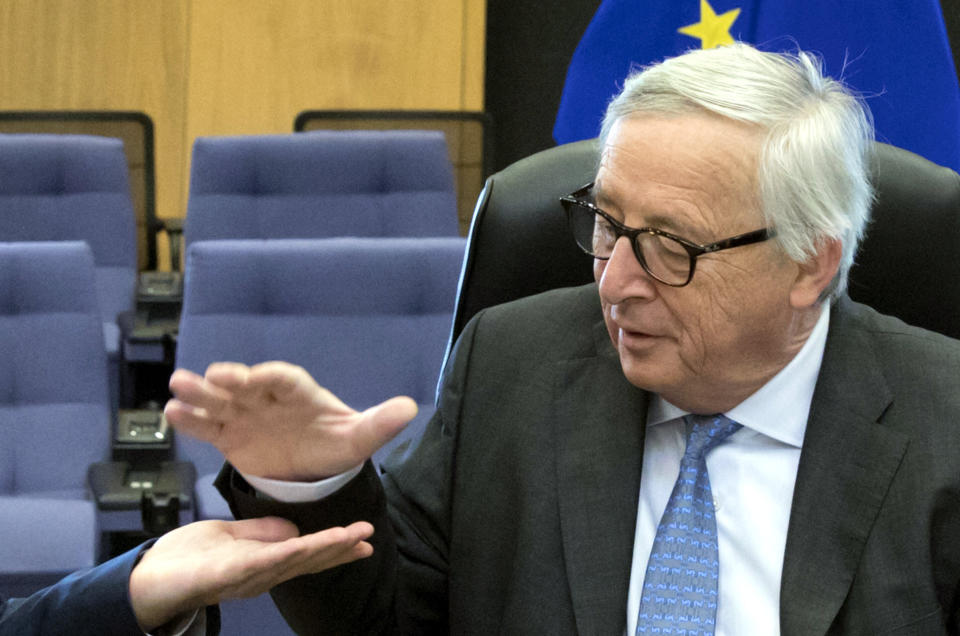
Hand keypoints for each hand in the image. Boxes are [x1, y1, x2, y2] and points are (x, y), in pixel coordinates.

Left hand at [128, 517, 373, 631]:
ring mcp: (249, 575)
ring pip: (297, 559)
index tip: (363, 538)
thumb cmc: (182, 559)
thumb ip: (258, 532)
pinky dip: (293, 551)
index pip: (306, 553)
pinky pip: (268, 560)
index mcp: (263, 563)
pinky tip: (310, 543)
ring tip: (355, 536)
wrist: (145, 580)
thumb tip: (294, 529)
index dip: (335, 547)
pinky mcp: (232, 572)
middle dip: (341, 550)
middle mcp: (262, 574)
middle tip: (370, 539)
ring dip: (327, 548)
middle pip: (309, 560)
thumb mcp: (226, 535)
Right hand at [165, 361, 417, 480]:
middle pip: (246, 385)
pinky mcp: (230, 435)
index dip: (267, 376)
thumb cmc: (337, 444)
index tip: (251, 378)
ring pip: (221, 401)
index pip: (283, 379)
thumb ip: (380, 423)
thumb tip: (410, 407)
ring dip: (200, 395)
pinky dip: (192, 421)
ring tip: (176, 388)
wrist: (316, 467)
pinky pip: (209, 426)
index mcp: (300, 393)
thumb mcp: (359, 438)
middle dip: (228, 381)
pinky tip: (171, 414)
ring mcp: (246, 414)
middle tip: (207, 377)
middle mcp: (268, 398)